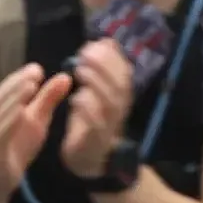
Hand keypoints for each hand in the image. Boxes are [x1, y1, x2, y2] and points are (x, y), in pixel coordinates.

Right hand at [0, 62, 72, 190]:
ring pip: (0, 111)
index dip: (22, 75)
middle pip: (3, 94)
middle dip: (19, 81)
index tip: (38, 68)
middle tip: (36, 71)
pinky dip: (9, 121)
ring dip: (15, 97)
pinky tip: (20, 111)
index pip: (9, 86)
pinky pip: (0, 133)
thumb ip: (48, 99)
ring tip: (30, 85)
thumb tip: (65, 76)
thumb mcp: (37, 120)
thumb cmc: (15, 146)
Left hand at [59, 39, 133, 178]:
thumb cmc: (91, 122)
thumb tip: (106, 41)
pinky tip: (77, 98)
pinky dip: (88, 109)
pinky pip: (97, 124)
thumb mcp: (96, 92)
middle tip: (84, 54)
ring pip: (111, 102)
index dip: (112, 57)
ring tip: (79, 71)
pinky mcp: (97, 140)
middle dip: (104, 66)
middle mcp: (120, 110)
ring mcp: (110, 126)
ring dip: (97, 83)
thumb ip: (102, 70)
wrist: (91, 160)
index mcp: (121, 97)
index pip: (125, 73)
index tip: (94, 44)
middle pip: (120, 85)